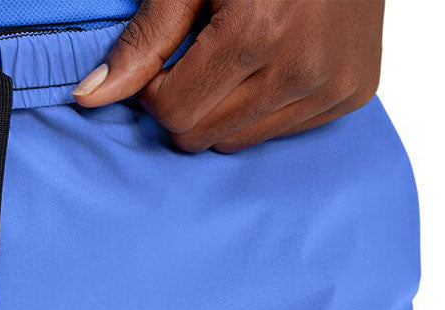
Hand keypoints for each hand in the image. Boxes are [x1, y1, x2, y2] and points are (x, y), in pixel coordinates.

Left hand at [73, 0, 384, 151]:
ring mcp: (335, 83)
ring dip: (224, 110)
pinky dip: (265, 107)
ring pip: (238, 142)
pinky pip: (280, 131)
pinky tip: (276, 59)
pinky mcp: (356, 91)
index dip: (158, 88)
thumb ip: (144, 40)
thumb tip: (88, 98)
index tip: (170, 55)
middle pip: (203, 136)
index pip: (174, 114)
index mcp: (259, 33)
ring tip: (242, 53)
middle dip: (188, 103)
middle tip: (203, 54)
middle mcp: (303, 67)